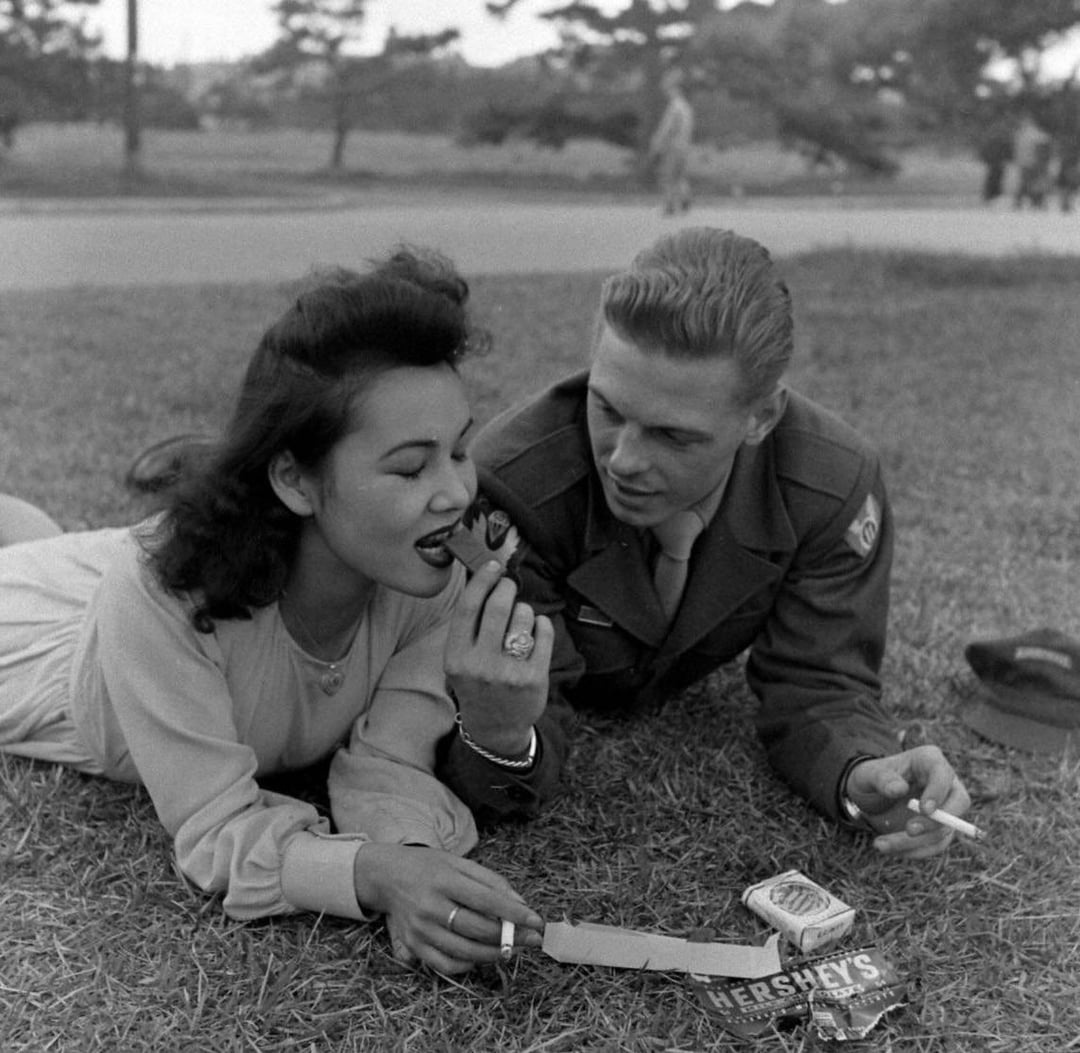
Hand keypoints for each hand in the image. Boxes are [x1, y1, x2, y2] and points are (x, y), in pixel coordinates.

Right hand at [354, 843, 544, 973]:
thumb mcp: (459, 863)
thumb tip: (520, 903)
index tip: (537, 921)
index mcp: (444, 879)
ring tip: (511, 949)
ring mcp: (420, 928)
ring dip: (494, 954)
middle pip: (477, 929)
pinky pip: (444, 964)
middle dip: (511, 937)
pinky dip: (467, 966)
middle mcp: (430, 905)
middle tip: (532, 939)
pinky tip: (480, 957)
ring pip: (464, 951)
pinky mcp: (412, 945)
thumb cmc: (429, 867)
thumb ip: (490, 881)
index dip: (514, 913)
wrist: (385, 875)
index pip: (486, 900)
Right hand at [444, 560, 552, 754]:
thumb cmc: (478, 684)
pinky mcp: (533, 678)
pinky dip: (541, 624)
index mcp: (456, 657)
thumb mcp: (460, 660)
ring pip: (522, 617)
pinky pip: (543, 633)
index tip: (492, 566)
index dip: (481, 581)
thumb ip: (470, 626)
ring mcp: (508, 673)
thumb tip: (487, 580)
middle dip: (507, 588)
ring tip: (520, 621)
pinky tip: (536, 630)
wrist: (495, 728)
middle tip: (509, 585)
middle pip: (497, 607)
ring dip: (524, 610)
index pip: (467, 608)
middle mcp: (479, 665)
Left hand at [844, 746, 971, 859]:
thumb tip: (899, 789)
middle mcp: (945, 783)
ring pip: (944, 829)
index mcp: (929, 760)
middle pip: (958, 803)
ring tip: (881, 844)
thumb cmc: (873, 777)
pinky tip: (889, 849)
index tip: (924, 809)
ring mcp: (946, 807)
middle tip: (910, 830)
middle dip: (936, 821)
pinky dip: (914, 850)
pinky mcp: (940, 828)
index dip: (938, 793)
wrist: (871, 794)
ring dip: (916, 842)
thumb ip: (882, 779)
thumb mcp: (869, 774)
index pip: (943, 774)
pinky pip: (936, 844)